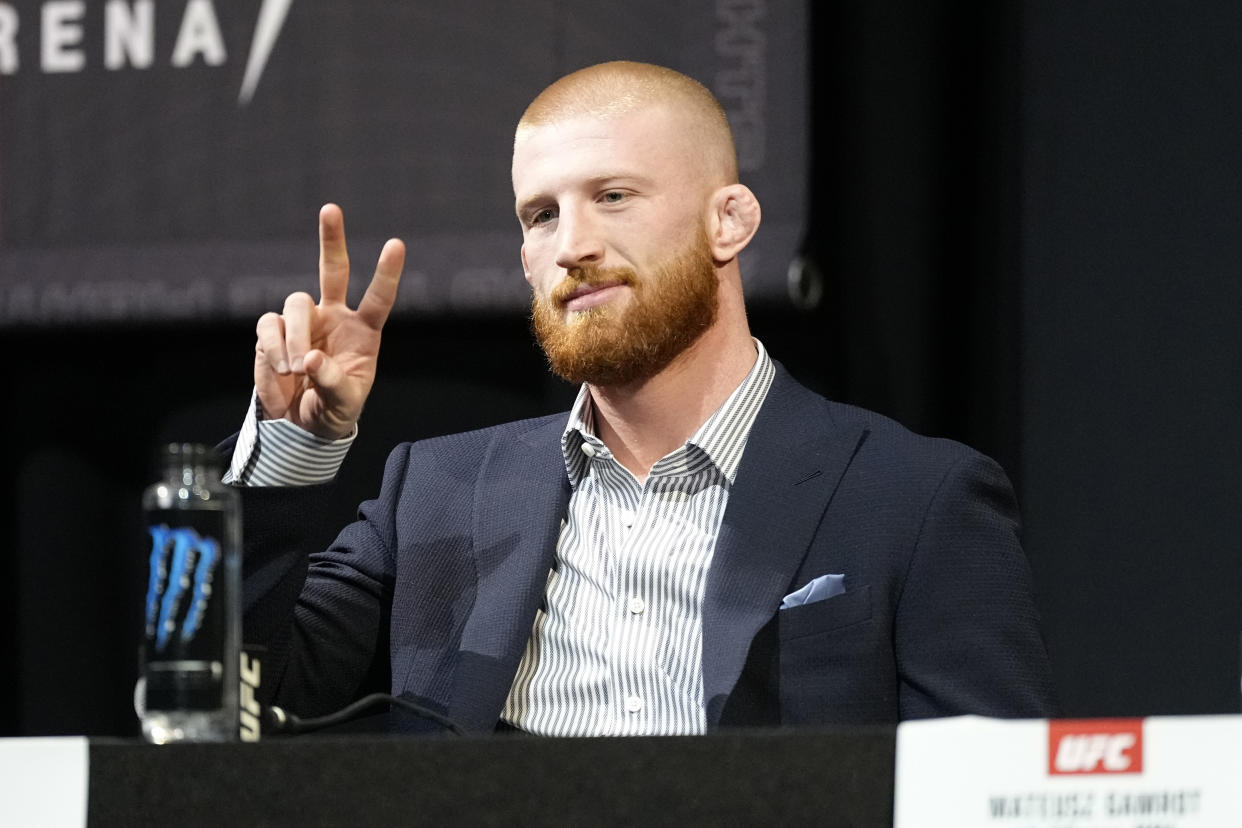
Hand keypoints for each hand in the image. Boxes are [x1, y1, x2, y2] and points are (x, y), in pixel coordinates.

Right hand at [254, 204, 404, 438]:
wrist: (301, 423)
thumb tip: (309, 359)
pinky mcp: (273, 331)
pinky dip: (273, 347)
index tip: (396, 244)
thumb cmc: (334, 408)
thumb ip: (332, 381)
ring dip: (296, 336)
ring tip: (296, 370)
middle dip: (331, 240)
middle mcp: (334, 317)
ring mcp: (303, 321)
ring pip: (296, 303)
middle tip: (330, 209)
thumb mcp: (344, 403)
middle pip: (333, 270)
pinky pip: (270, 325)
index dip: (386, 272)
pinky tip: (281, 369)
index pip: (378, 298)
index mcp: (363, 331)